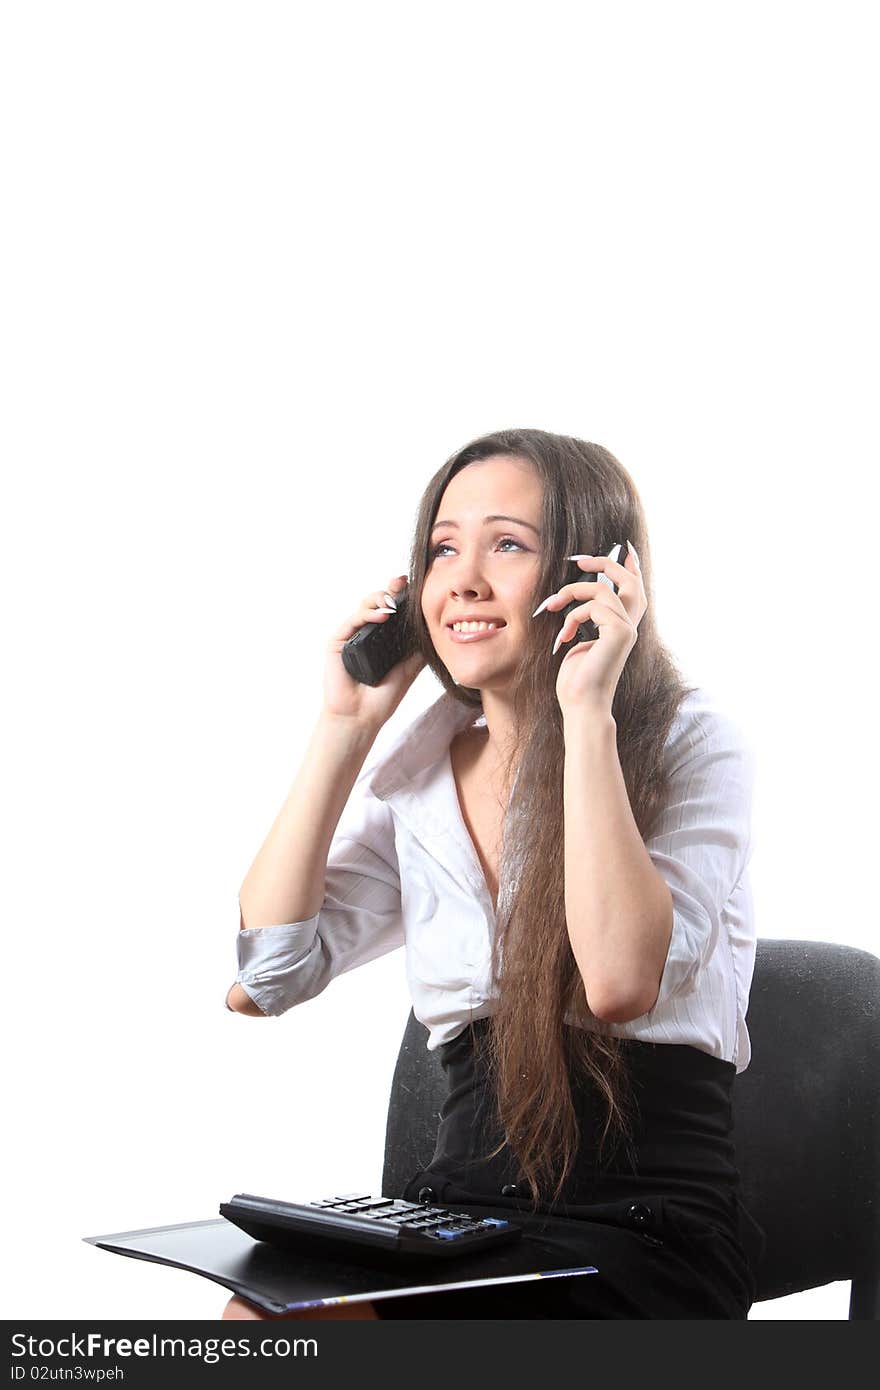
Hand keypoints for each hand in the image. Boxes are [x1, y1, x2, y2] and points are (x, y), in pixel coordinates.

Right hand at [324, 574, 425, 729]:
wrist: (362, 717)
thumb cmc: (383, 697)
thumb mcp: (409, 669)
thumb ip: (419, 649)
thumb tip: (436, 628)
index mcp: (384, 639)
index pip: (393, 612)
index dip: (402, 597)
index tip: (415, 585)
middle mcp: (367, 634)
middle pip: (378, 603)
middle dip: (391, 590)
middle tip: (404, 583)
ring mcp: (351, 636)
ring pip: (364, 607)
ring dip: (380, 598)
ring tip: (394, 602)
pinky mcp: (337, 642)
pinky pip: (352, 621)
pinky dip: (367, 614)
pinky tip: (382, 615)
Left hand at [532, 545, 645, 715]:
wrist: (582, 706)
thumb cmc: (576, 682)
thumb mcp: (579, 643)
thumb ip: (586, 621)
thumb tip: (576, 603)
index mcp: (622, 629)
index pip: (635, 590)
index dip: (631, 567)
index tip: (623, 548)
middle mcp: (630, 627)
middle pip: (629, 580)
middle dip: (604, 563)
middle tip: (577, 560)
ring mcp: (626, 629)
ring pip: (601, 590)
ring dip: (571, 593)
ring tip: (552, 606)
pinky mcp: (618, 633)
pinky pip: (592, 607)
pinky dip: (572, 618)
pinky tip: (564, 637)